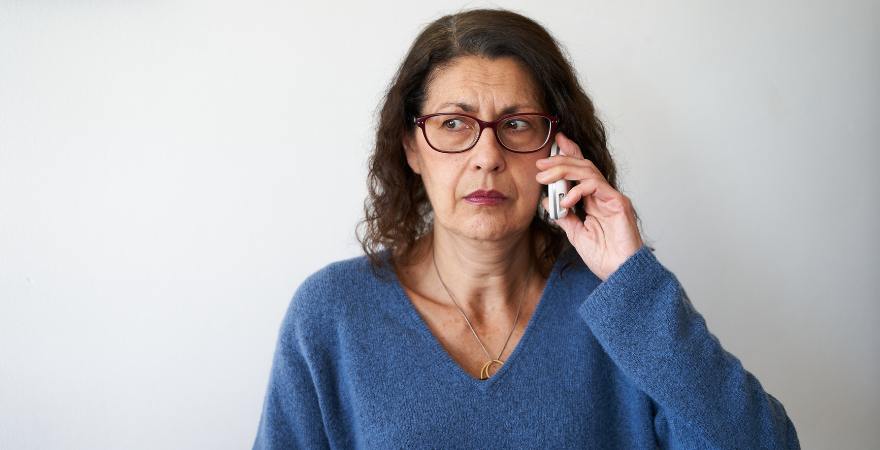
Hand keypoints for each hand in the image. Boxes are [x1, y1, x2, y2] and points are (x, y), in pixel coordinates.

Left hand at [536, 133, 643, 279]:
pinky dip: (577, 190)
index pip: (581, 171)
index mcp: (594, 201)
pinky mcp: (618, 203)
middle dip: (560, 160)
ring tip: (544, 177)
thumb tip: (547, 201)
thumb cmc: (605, 257)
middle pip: (582, 166)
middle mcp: (604, 196)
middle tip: (540, 163)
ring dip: (563, 170)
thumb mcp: (576, 234)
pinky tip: (565, 201)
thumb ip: (564, 217)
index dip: (569, 154)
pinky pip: (596, 186)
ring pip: (588, 171)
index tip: (555, 143)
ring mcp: (612, 198)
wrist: (620, 274)